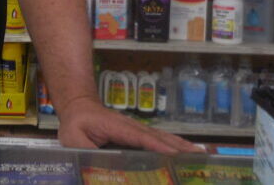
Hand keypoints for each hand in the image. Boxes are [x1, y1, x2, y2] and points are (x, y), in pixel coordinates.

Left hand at [57, 96, 203, 154]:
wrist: (78, 107)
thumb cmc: (76, 124)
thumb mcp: (73, 138)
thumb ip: (83, 150)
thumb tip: (95, 165)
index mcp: (118, 127)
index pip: (140, 137)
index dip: (157, 146)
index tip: (175, 155)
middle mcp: (132, 127)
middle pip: (158, 137)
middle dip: (178, 147)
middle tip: (199, 158)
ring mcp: (137, 130)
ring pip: (162, 138)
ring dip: (181, 146)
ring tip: (200, 156)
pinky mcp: (138, 135)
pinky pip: (158, 141)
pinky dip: (174, 146)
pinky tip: (187, 153)